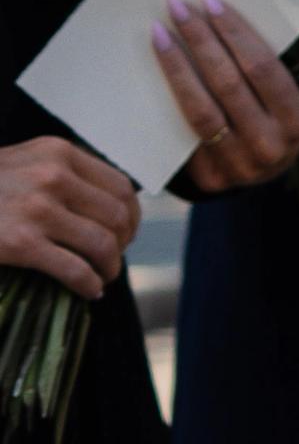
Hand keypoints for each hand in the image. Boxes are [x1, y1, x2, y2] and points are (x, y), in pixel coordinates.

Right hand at [0, 136, 140, 298]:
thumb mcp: (22, 162)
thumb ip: (61, 174)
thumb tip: (109, 204)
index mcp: (58, 152)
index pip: (120, 186)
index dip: (132, 215)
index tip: (126, 233)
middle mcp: (53, 175)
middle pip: (117, 215)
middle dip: (123, 243)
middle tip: (112, 259)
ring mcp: (37, 209)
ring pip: (102, 244)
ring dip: (110, 266)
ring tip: (103, 277)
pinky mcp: (21, 243)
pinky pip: (75, 268)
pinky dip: (89, 284)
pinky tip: (88, 291)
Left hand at [151, 0, 298, 193]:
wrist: (264, 171)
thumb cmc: (289, 119)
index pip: (263, 68)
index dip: (235, 34)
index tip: (210, 2)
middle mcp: (274, 144)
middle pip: (228, 84)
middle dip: (200, 40)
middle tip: (178, 6)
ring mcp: (241, 164)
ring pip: (202, 108)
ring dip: (176, 66)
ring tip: (160, 31)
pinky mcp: (213, 177)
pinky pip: (185, 132)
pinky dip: (169, 98)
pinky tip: (156, 70)